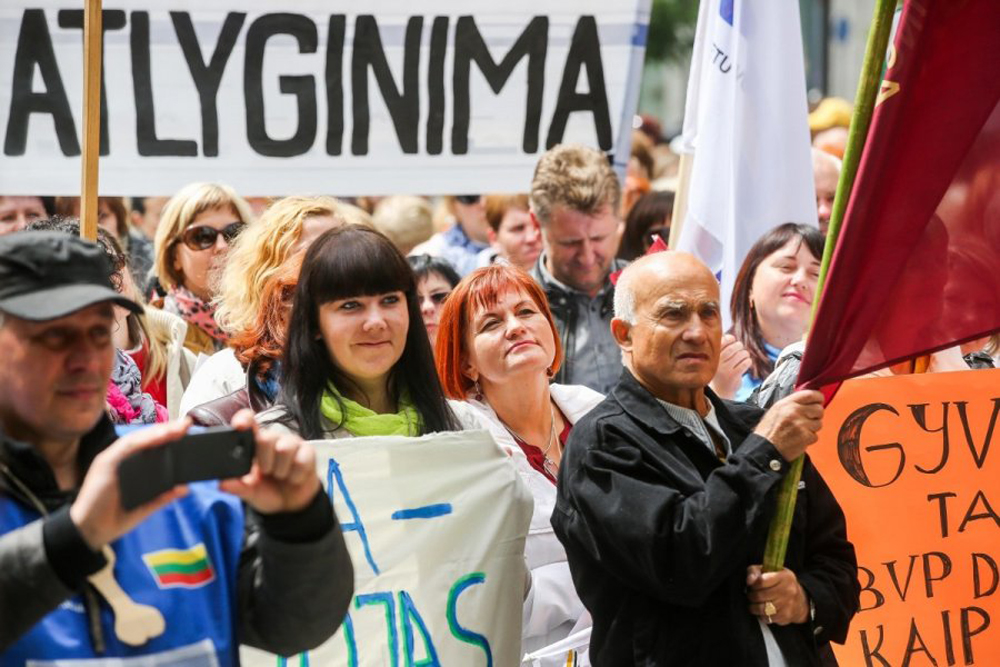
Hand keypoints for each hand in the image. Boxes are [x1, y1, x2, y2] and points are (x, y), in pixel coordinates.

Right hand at [70, 420, 191, 549]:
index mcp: (128, 466)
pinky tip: (159, 436)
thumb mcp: (144, 507)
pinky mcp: (103, 464)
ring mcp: (110, 460)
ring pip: (136, 439)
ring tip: (177, 428)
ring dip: (157, 432)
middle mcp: (119, 459)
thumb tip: (185, 488)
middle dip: (167, 430)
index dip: (167, 438)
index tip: (187, 432)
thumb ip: (163, 497)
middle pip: (145, 439)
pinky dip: (143, 440)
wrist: (88, 533)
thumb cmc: (113, 518)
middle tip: (188, 423)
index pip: (149, 447)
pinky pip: (125, 448)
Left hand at [218, 410, 319, 514]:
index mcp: (254, 443)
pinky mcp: (308, 452)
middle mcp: (273, 439)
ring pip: (284, 448)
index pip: (248, 421)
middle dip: (264, 461)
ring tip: (280, 475)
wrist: (290, 505)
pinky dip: (295, 476)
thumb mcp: (250, 492)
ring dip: (280, 470)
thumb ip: (237, 487)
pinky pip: (301, 460)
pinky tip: (293, 478)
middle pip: (265, 437)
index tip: (239, 426)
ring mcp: (291, 444)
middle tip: (266, 472)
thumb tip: (222, 484)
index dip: (244, 420)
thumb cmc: (267, 491)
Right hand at [710, 334, 751, 398]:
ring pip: (742, 354)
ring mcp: (725, 370)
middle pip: (734, 347)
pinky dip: (748, 361)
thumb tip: (730, 336)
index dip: (731, 339)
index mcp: (712, 356)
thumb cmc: (720, 372)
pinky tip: (746, 364)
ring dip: (745, 354)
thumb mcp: (717, 360)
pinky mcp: (733, 376)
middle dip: (740, 346)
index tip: (733, 341)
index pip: (723, 341)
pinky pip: (745, 363)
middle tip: (740, 351)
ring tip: (744, 357)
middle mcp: (718, 362)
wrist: (720, 392)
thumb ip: (722, 348)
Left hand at [746, 565, 809, 624]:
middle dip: (751, 596)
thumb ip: (754, 572)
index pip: (761, 581)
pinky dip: (761, 615)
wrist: (799, 600)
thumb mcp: (768, 570)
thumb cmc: (778, 583)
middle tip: (751, 595)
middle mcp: (788, 590)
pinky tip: (762, 610)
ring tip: (754, 603)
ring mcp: (788, 604)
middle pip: (760, 595)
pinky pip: (767, 618)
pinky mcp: (786, 616)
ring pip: (762, 609)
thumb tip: (749, 581)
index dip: (753, 584)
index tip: (752, 585)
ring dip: (754, 607)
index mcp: (784, 576)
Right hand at [752, 390, 823, 460]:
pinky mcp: (805, 437)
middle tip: (808, 420)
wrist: (764, 448)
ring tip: (800, 431)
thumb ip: (792, 404)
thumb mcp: (776, 410)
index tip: (819, 401)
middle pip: (819, 409)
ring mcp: (801, 424)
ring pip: (819, 424)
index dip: (818, 398)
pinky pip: (815, 436)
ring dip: (812, 429)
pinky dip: (809, 439)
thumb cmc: (768, 431)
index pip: (811, 394)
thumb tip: (808, 402)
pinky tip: (799, 439)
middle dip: (816, 416)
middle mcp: (795, 411)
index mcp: (787, 403)